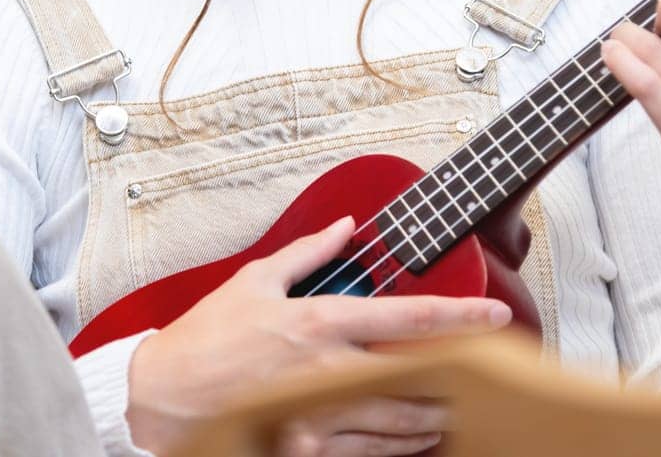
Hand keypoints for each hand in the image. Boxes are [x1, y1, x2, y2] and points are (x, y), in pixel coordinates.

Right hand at [125, 216, 510, 455]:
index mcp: (319, 321)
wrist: (166, 395)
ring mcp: (319, 414)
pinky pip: (369, 453)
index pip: (407, 318)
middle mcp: (327, 369)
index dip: (459, 315)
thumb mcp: (255, 280)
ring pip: (400, 421)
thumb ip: (309, 253)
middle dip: (462, 377)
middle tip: (490, 372)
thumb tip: (346, 227)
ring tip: (459, 408)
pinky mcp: (307, 447)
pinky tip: (418, 438)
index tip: (494, 312)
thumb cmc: (207, 337)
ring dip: (436, 415)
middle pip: (417, 376)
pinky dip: (401, 447)